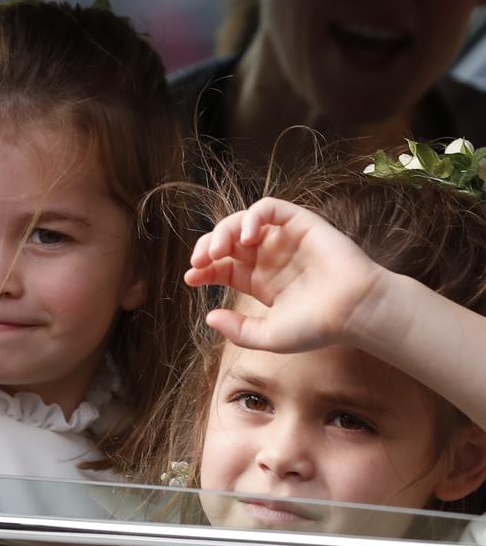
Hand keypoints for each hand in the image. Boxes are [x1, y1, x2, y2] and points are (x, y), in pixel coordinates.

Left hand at [185, 197, 385, 353]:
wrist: (354, 312)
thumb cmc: (317, 327)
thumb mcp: (268, 336)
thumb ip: (238, 330)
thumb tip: (208, 317)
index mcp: (260, 281)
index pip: (223, 267)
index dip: (204, 270)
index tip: (191, 277)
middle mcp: (270, 258)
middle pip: (228, 243)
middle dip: (208, 248)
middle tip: (199, 262)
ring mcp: (284, 239)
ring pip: (244, 222)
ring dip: (224, 231)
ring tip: (218, 251)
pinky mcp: (301, 223)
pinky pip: (270, 209)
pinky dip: (253, 216)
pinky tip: (247, 238)